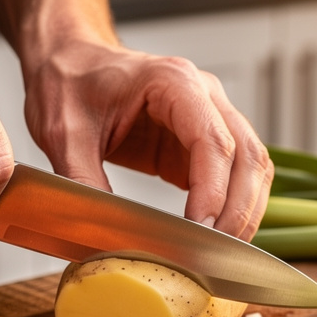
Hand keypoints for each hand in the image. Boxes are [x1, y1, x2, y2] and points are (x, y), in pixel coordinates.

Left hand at [22, 41, 273, 240]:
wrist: (71, 60)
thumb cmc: (70, 81)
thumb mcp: (63, 133)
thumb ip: (82, 181)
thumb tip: (100, 235)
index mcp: (173, 83)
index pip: (213, 141)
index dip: (213, 191)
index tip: (200, 231)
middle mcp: (204, 96)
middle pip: (247, 155)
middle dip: (237, 210)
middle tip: (215, 256)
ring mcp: (211, 117)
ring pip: (253, 166)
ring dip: (245, 212)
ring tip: (221, 255)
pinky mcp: (203, 144)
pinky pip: (236, 176)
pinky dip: (235, 208)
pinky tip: (217, 239)